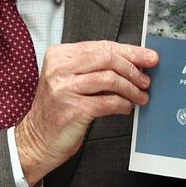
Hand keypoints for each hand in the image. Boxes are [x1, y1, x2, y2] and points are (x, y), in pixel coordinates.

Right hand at [14, 41, 157, 185]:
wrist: (37, 139)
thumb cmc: (59, 109)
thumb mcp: (71, 80)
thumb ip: (96, 68)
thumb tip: (134, 62)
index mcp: (59, 55)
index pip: (102, 46)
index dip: (129, 51)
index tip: (148, 57)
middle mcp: (59, 68)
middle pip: (107, 59)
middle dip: (133, 69)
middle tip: (146, 79)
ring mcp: (64, 88)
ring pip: (110, 79)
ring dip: (131, 89)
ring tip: (140, 96)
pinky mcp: (72, 109)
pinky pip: (107, 102)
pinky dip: (122, 104)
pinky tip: (126, 108)